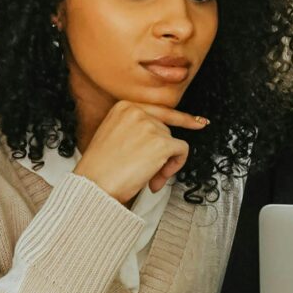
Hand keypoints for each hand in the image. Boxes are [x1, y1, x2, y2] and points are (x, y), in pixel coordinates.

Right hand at [75, 102, 207, 201]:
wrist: (93, 185)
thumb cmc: (100, 169)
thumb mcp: (113, 137)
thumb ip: (136, 130)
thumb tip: (166, 137)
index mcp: (123, 107)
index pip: (159, 110)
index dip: (181, 118)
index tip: (199, 122)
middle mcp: (138, 112)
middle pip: (165, 131)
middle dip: (161, 154)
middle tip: (148, 174)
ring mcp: (150, 126)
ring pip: (174, 143)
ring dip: (165, 165)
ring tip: (147, 179)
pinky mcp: (162, 143)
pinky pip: (182, 151)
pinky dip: (175, 166)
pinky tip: (157, 179)